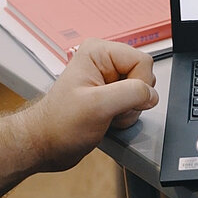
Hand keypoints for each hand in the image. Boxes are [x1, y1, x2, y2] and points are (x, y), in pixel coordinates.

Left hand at [17, 38, 157, 171]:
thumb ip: (130, 93)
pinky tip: (108, 119)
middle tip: (110, 108)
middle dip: (134, 99)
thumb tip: (151, 94)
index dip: (139, 84)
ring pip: (142, 91)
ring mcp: (109, 79)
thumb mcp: (96, 106)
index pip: (143, 61)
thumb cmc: (58, 124)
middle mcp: (105, 62)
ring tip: (106, 115)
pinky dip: (126, 116)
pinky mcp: (112, 96)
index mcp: (99, 52)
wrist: (46, 145)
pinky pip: (136, 103)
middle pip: (144, 75)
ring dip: (130, 110)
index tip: (121, 100)